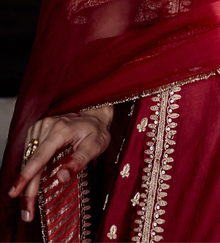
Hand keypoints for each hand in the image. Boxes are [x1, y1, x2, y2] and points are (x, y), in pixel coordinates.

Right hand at [8, 106, 113, 222]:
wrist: (95, 115)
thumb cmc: (96, 131)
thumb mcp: (95, 146)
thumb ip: (78, 161)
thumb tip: (61, 178)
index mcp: (60, 130)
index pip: (39, 157)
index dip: (26, 177)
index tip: (15, 193)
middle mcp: (47, 126)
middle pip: (31, 162)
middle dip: (26, 189)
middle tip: (27, 213)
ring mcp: (40, 126)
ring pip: (28, 159)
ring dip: (26, 182)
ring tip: (28, 203)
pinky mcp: (38, 130)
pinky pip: (30, 153)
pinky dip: (29, 170)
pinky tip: (31, 184)